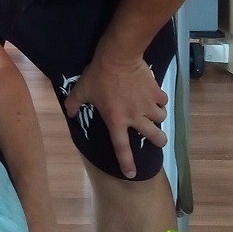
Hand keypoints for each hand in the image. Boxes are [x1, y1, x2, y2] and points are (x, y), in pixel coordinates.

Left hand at [63, 52, 166, 178]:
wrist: (118, 57)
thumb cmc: (98, 76)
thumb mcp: (81, 89)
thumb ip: (74, 103)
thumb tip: (69, 113)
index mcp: (116, 120)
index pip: (122, 147)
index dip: (127, 162)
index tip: (132, 173)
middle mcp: (135, 117)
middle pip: (155, 137)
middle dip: (159, 142)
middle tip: (157, 139)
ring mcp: (148, 104)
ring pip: (161, 119)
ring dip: (158, 118)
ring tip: (153, 113)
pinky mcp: (156, 92)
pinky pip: (163, 101)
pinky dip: (160, 100)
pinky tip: (154, 97)